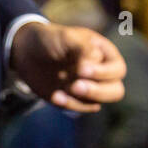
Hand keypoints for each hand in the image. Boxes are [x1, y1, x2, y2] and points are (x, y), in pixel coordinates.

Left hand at [11, 22, 125, 113]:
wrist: (29, 52)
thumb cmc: (52, 39)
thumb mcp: (67, 37)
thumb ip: (83, 48)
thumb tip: (93, 63)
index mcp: (105, 54)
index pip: (117, 70)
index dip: (102, 73)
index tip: (81, 69)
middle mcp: (102, 73)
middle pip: (115, 91)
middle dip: (97, 92)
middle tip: (75, 86)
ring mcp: (88, 88)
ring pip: (96, 103)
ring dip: (78, 101)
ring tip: (58, 93)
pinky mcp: (74, 100)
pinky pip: (78, 109)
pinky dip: (67, 105)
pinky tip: (54, 96)